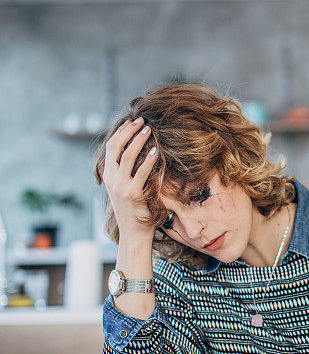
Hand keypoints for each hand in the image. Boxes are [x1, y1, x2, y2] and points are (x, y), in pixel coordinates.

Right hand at [101, 117, 157, 237]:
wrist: (133, 233)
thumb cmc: (135, 210)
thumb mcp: (126, 188)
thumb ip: (128, 173)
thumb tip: (139, 153)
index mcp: (108, 176)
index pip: (110, 147)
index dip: (120, 132)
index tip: (132, 122)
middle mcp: (111, 179)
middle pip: (115, 147)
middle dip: (129, 131)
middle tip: (142, 120)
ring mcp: (120, 186)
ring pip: (127, 156)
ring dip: (139, 140)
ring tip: (149, 130)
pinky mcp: (132, 194)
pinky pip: (141, 172)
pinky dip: (148, 159)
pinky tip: (155, 150)